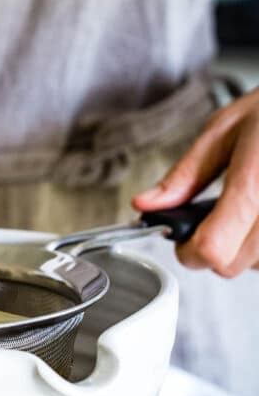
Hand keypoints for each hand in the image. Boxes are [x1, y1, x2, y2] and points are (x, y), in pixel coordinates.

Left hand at [133, 88, 258, 276]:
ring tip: (244, 208)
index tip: (181, 238)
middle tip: (211, 216)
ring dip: (241, 247)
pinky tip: (258, 215)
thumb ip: (185, 174)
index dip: (188, 250)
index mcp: (254, 182)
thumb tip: (146, 205)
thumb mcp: (224, 130)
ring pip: (255, 265)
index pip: (213, 248)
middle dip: (212, 248)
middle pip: (231, 265)